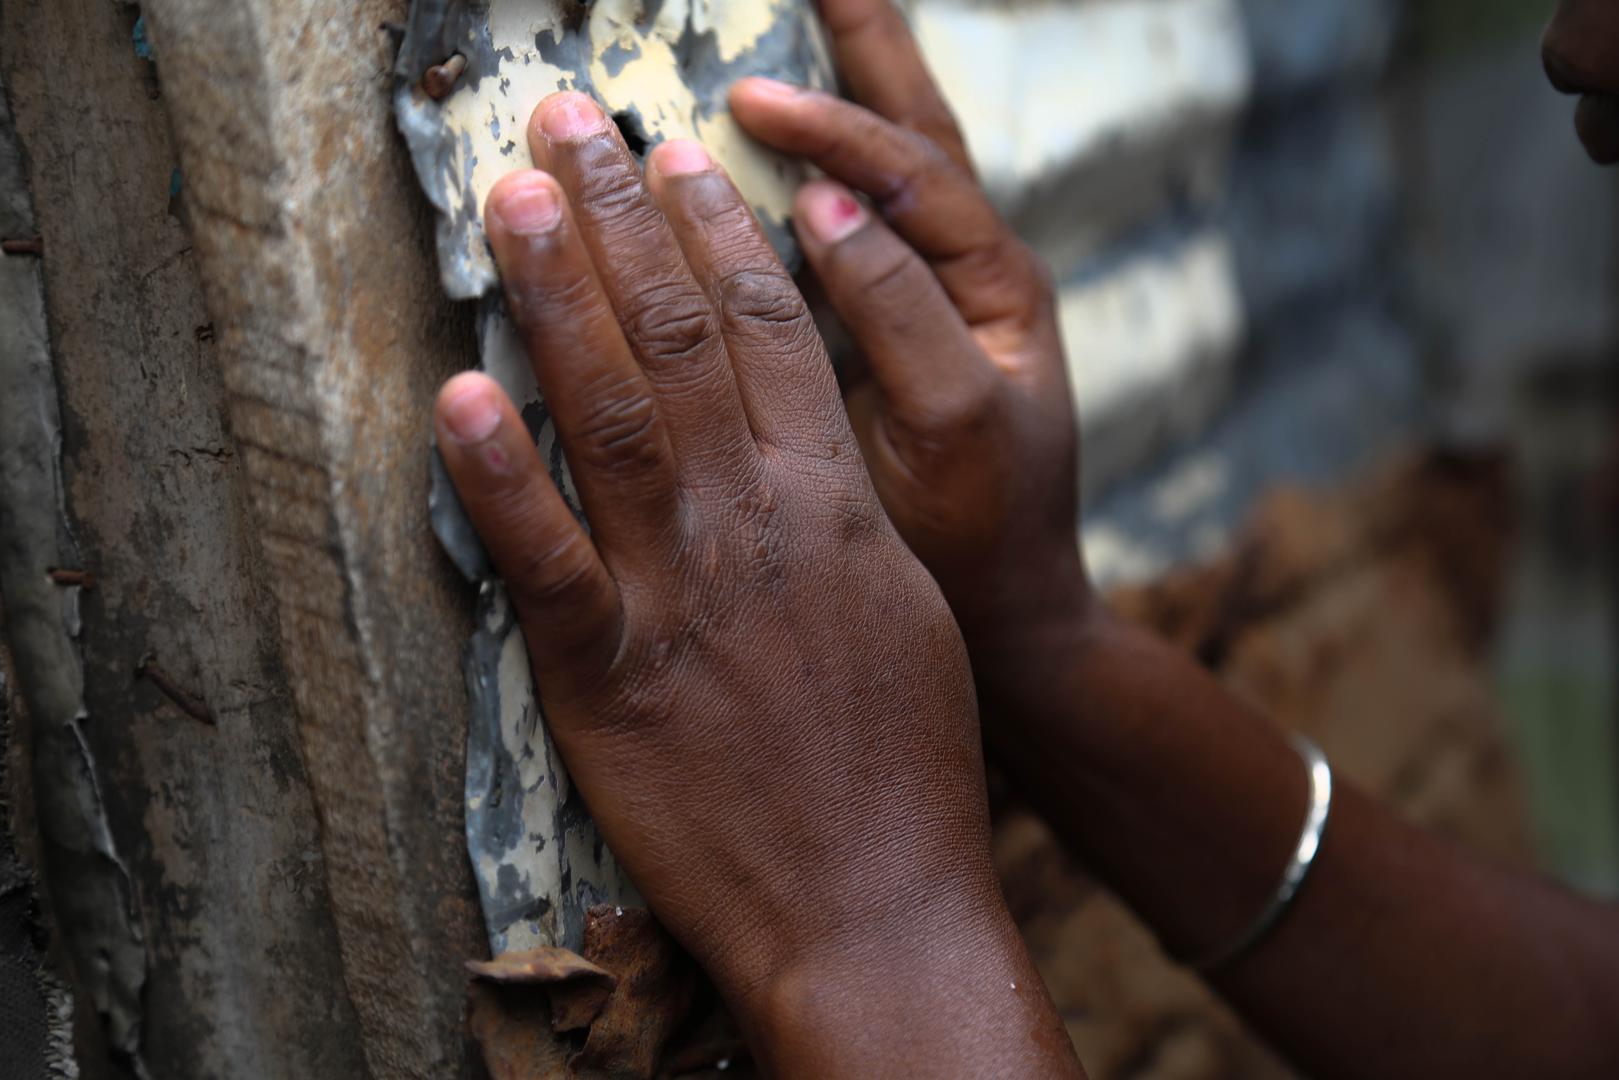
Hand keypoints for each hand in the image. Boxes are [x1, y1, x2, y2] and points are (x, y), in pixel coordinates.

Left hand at [435, 92, 1081, 1075]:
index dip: (718, 228)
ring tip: (513, 193)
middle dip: (620, 212)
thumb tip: (802, 446)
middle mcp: (758, 521)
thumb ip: (843, 516)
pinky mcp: (610, 681)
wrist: (886, 905)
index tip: (679, 152)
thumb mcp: (900, 612)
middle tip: (569, 117)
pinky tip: (457, 392)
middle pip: (681, 335)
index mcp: (835, 502)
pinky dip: (494, 476)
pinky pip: (542, 563)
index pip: (775, 327)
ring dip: (554, 291)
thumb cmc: (908, 766)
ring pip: (608, 413)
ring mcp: (680, 595)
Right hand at [730, 0, 1092, 665]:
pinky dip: (819, 172)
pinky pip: (858, 228)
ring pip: (893, 167)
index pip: (915, 174)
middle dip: (869, 46)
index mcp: (996, 284)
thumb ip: (901, 316)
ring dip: (851, 88)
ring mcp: (935, 296)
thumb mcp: (953, 425)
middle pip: (918, 130)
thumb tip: (827, 212)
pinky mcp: (895, 332)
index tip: (749, 101)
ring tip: (806, 17)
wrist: (1008, 609)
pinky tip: (772, 146)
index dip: (836, 131)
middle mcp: (972, 272)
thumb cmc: (986, 530)